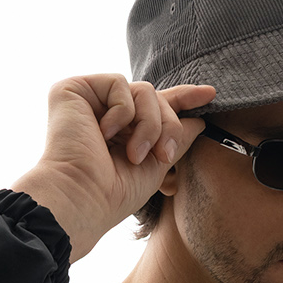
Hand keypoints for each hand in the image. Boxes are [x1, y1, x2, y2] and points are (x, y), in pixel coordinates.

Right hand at [13, 74, 215, 261]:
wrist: (83, 198)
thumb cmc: (114, 193)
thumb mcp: (156, 165)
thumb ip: (176, 138)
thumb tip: (199, 119)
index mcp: (121, 132)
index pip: (155, 106)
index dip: (183, 99)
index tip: (210, 94)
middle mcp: (104, 113)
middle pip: (155, 97)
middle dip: (167, 125)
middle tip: (163, 155)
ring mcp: (89, 101)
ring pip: (143, 90)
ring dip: (148, 124)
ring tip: (133, 154)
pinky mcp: (73, 89)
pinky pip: (118, 84)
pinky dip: (122, 112)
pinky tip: (103, 134)